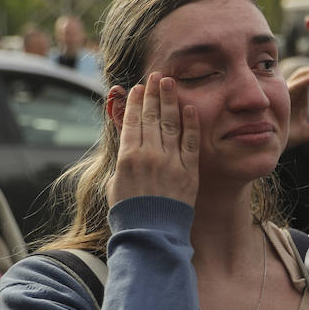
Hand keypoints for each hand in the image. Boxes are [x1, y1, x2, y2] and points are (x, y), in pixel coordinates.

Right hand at [106, 74, 199, 207]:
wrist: (151, 233)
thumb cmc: (130, 211)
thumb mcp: (117, 180)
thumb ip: (123, 155)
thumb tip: (125, 134)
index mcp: (128, 157)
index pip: (132, 121)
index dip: (135, 102)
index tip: (137, 87)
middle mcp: (149, 155)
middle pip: (151, 117)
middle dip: (153, 94)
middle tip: (156, 75)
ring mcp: (171, 162)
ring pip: (170, 124)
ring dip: (170, 101)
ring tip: (170, 82)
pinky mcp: (189, 170)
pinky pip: (191, 142)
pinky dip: (190, 124)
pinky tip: (190, 107)